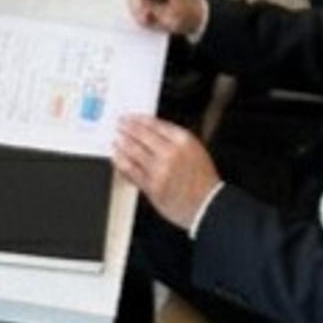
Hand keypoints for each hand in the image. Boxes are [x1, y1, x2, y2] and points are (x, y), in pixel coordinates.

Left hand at [113, 115, 220, 230]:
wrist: (207, 204)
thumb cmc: (202, 179)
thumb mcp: (194, 149)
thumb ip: (174, 139)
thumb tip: (150, 131)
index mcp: (183, 140)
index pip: (154, 124)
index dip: (138, 119)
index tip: (129, 118)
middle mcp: (170, 153)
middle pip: (141, 135)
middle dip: (127, 129)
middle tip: (119, 125)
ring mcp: (159, 170)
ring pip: (133, 152)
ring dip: (121, 144)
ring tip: (115, 140)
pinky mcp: (152, 186)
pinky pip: (132, 172)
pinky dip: (122, 164)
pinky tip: (117, 159)